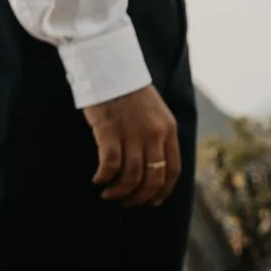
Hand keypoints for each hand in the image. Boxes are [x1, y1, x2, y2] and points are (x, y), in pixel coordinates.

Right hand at [83, 84, 180, 205]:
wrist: (109, 67)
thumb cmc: (127, 90)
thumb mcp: (154, 112)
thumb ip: (157, 135)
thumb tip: (151, 165)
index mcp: (168, 130)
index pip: (172, 171)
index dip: (162, 191)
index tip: (150, 202)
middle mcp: (154, 135)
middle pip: (152, 178)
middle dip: (139, 197)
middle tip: (126, 203)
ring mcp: (132, 133)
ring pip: (131, 176)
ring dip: (119, 192)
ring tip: (108, 194)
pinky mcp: (110, 131)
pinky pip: (110, 165)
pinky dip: (104, 177)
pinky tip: (97, 179)